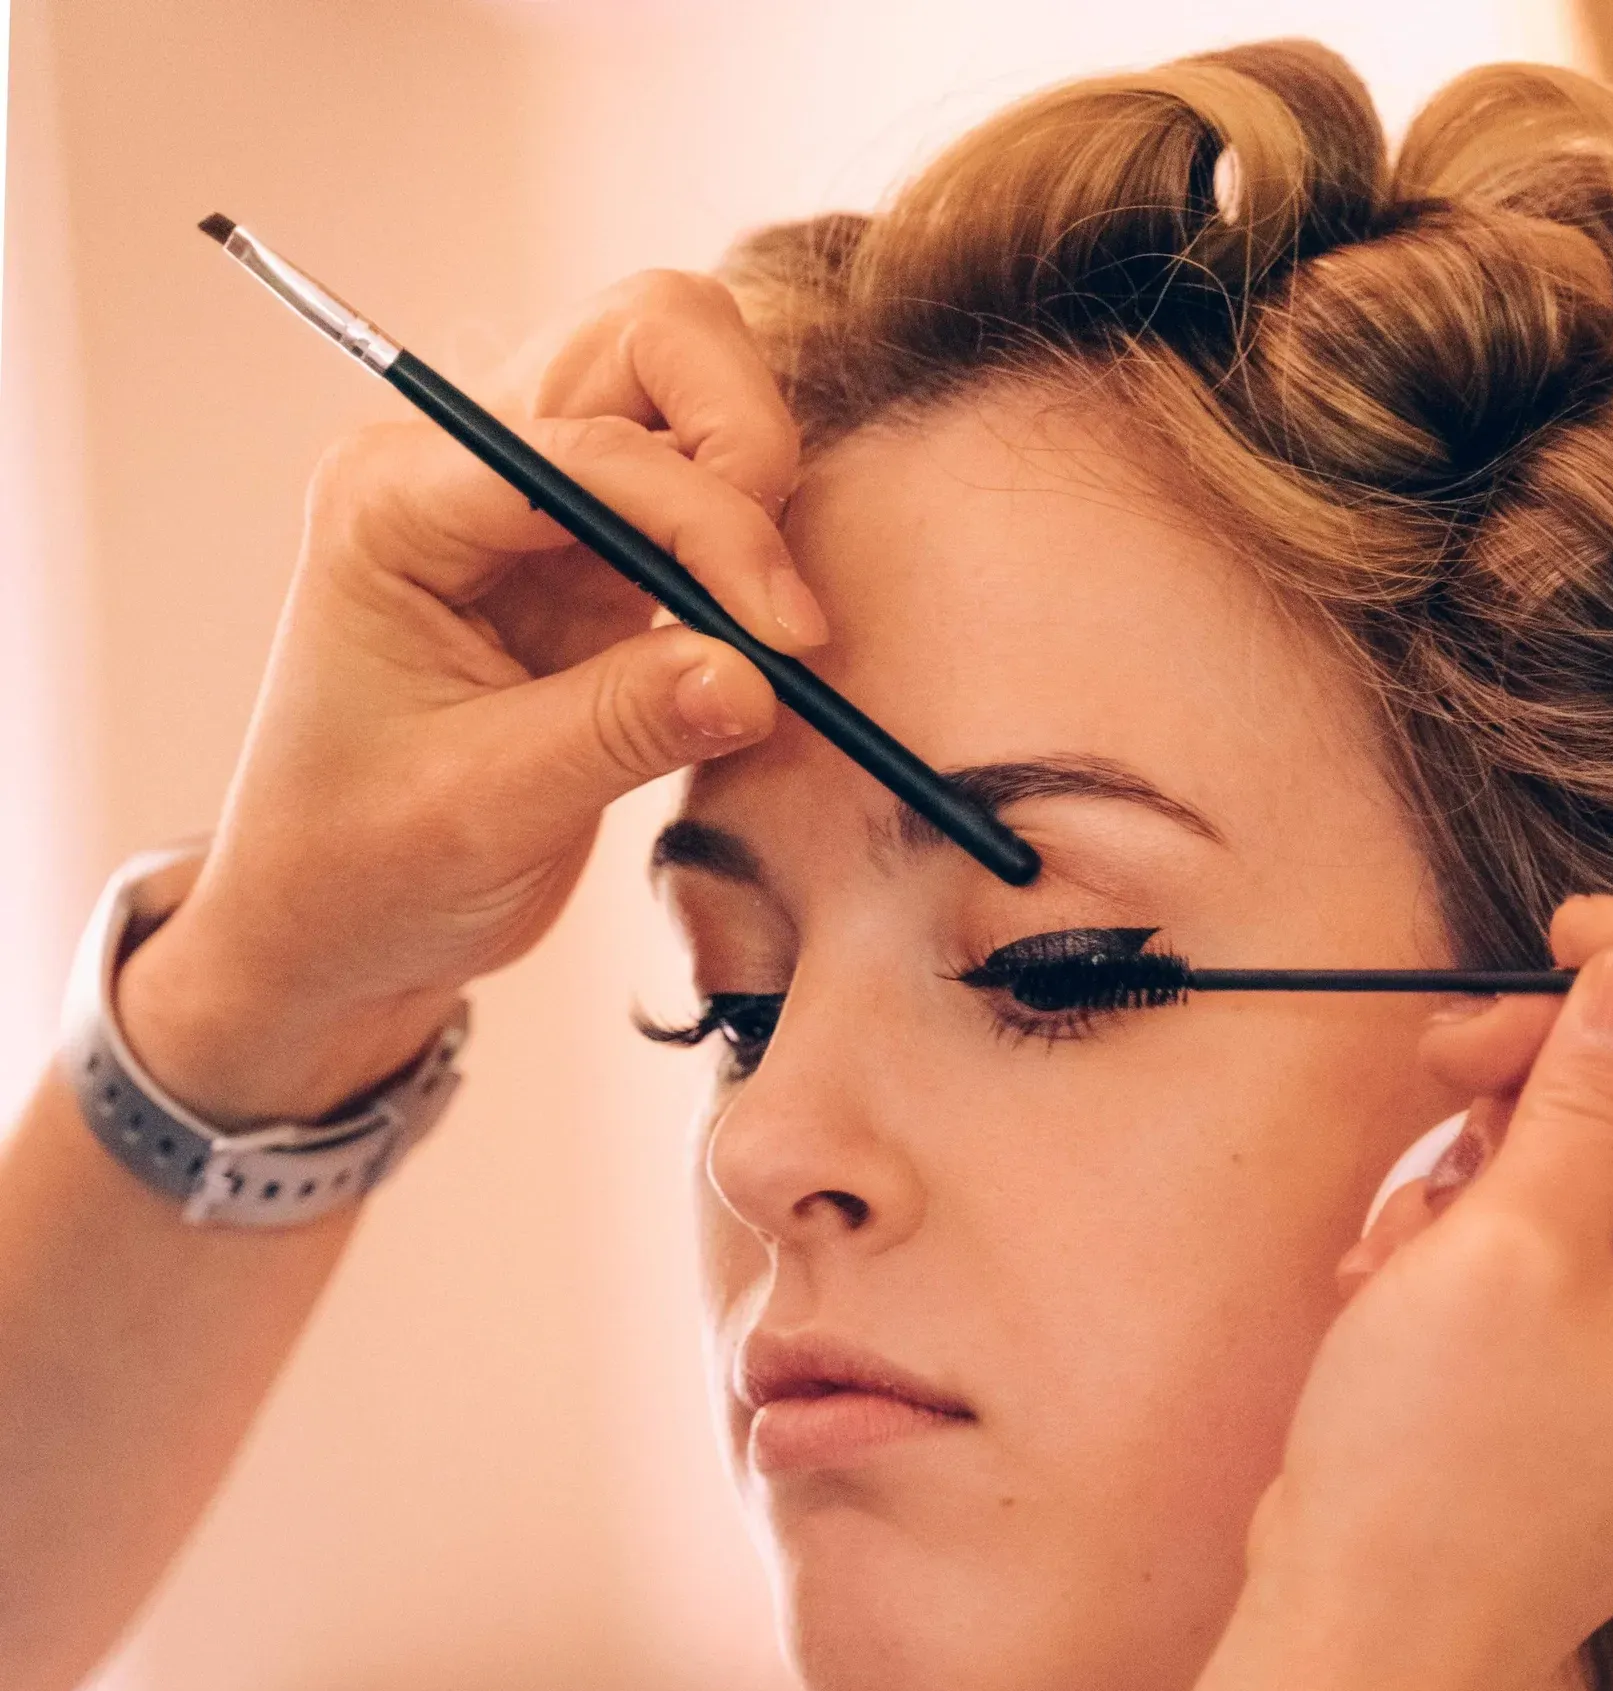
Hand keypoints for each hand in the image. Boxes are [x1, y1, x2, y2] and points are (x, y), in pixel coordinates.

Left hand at [118, 270, 820, 1122]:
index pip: (588, 446)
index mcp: (397, 498)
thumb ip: (622, 727)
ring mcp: (534, 502)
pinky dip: (753, 550)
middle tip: (775, 600)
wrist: (331, 931)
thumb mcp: (486, 810)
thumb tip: (759, 675)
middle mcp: (464, 464)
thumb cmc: (360, 869)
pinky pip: (707, 495)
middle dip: (743, 440)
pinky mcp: (593, 561)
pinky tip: (758, 650)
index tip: (781, 638)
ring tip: (768, 630)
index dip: (707, 524)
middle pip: (651, 337)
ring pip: (690, 393)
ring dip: (756, 489)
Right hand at [1244, 898, 1612, 1690]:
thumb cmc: (1438, 1473)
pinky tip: (1401, 1280)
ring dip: (1510, 1152)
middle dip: (1575, 1062)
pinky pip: (1581, 1242)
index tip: (1568, 930)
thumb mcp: (1512, 1241)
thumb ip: (1591, 1087)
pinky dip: (1489, 1228)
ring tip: (1411, 1221)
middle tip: (1451, 1050)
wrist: (1359, 1646)